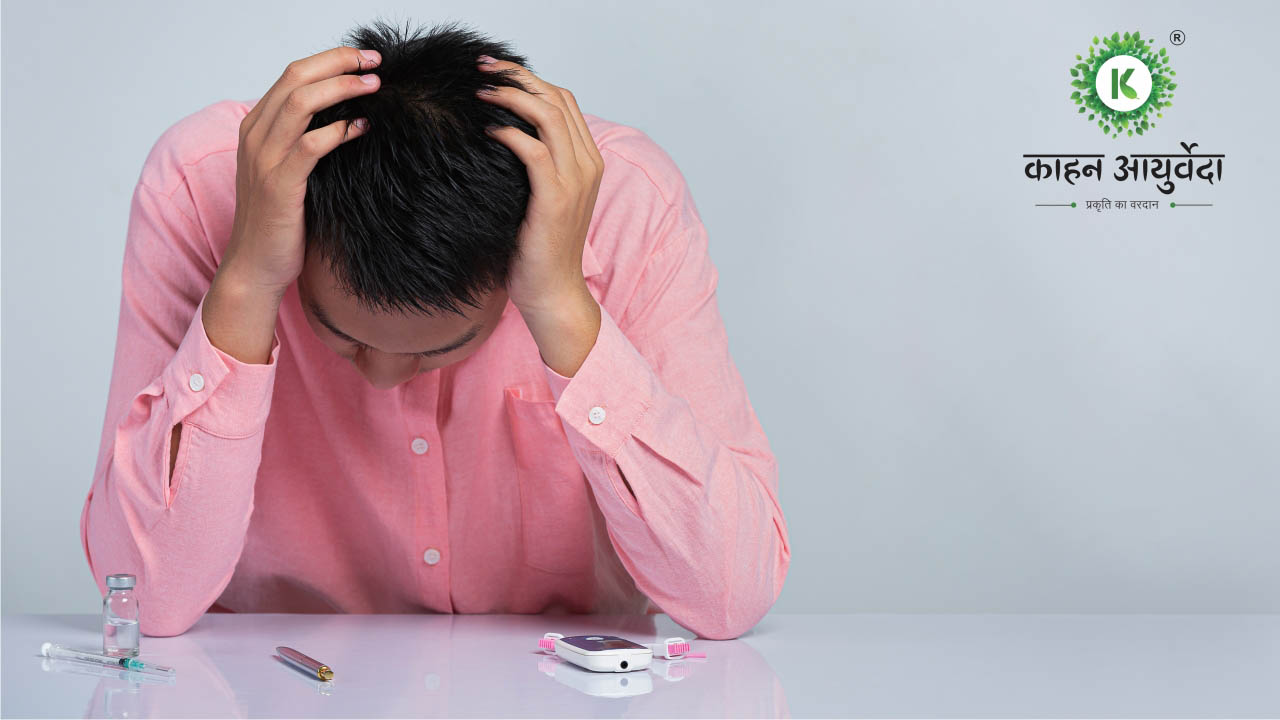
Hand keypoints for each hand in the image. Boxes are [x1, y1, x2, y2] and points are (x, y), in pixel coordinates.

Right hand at [221, 45, 381, 295]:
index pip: (292, 75)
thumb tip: (346, 116)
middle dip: (339, 62)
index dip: (329, 60)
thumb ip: (304, 141)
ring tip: (375, 85)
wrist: (255, 266)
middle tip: (375, 62)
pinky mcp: (280, 185)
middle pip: (296, 77)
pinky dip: (339, 131)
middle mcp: (255, 136)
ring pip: (301, 103)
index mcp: (256, 127)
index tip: (364, 59)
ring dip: (342, 88)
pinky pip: (311, 146)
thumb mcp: (288, 171)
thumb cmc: (279, 221)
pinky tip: (362, 128)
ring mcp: (264, 160)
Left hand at [474, 57, 604, 315]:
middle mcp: (588, 165)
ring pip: (549, 116)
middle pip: (557, 99)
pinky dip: (510, 132)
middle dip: (517, 77)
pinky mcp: (556, 199)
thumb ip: (534, 166)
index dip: (530, 79)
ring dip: (512, 97)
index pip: (564, 101)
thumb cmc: (539, 249)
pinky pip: (534, 150)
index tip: (496, 71)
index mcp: (588, 161)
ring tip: (481, 91)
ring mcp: (575, 181)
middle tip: (482, 68)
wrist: (553, 292)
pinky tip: (488, 129)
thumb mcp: (541, 198)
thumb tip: (502, 133)